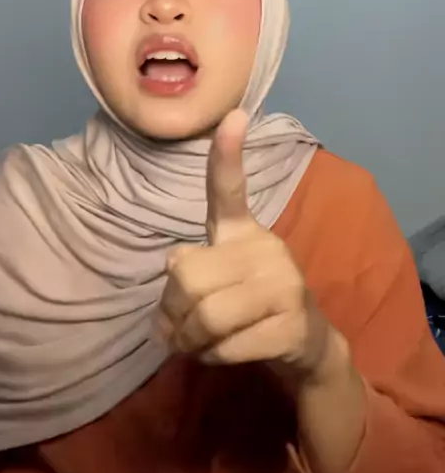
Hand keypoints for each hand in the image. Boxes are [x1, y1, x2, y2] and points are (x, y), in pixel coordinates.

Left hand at [158, 110, 338, 384]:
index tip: (233, 115)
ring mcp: (284, 284)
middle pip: (187, 277)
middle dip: (171, 313)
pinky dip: (211, 357)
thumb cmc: (251, 305)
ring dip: (188, 340)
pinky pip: (227, 345)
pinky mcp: (293, 323)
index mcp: (242, 232)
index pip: (229, 189)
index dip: (227, 154)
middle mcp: (266, 248)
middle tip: (175, 331)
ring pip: (206, 315)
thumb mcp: (217, 282)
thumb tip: (165, 302)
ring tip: (194, 344)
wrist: (307, 345)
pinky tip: (222, 353)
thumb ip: (188, 279)